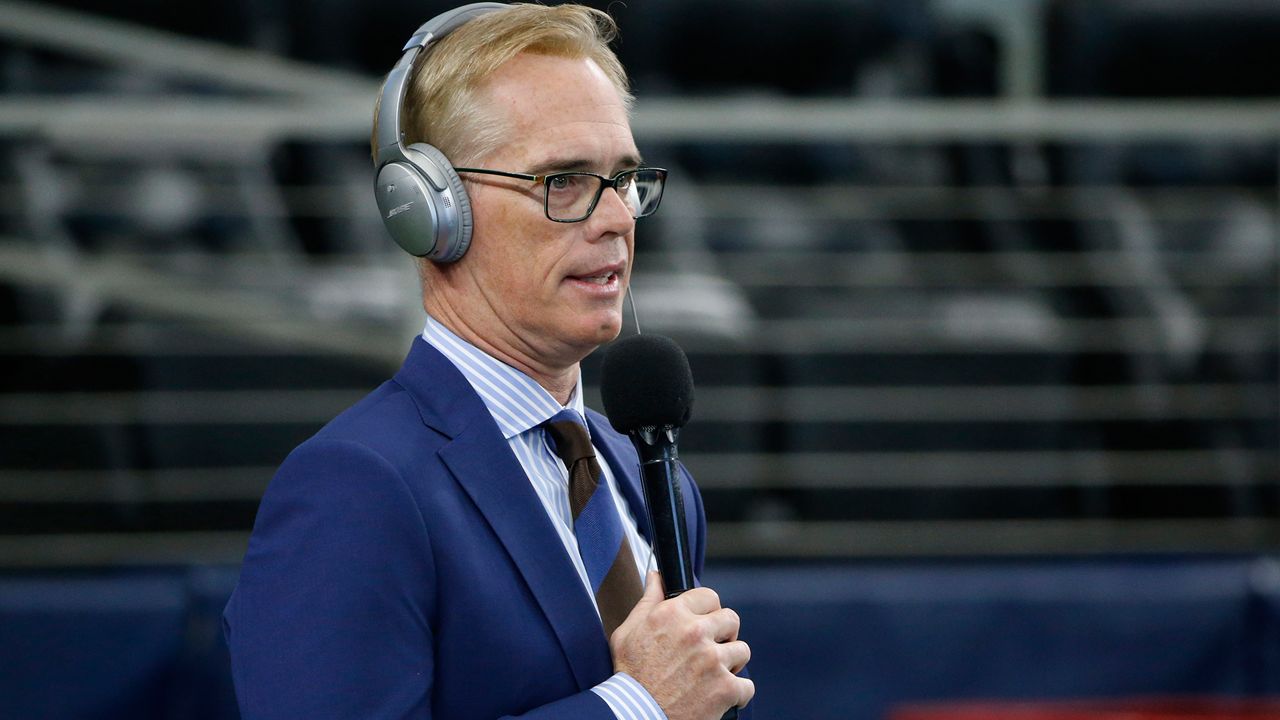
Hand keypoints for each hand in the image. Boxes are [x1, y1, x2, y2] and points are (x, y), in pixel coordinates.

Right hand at [610, 572, 753, 719]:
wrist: (637, 715)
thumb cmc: (630, 677)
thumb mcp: (628, 632)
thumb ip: (647, 601)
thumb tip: (655, 576)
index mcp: (673, 615)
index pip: (709, 596)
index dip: (708, 610)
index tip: (705, 622)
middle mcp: (695, 632)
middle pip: (731, 620)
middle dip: (724, 634)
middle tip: (712, 649)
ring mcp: (713, 660)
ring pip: (742, 651)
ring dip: (731, 664)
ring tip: (714, 674)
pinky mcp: (725, 688)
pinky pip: (747, 685)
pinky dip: (736, 694)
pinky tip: (721, 697)